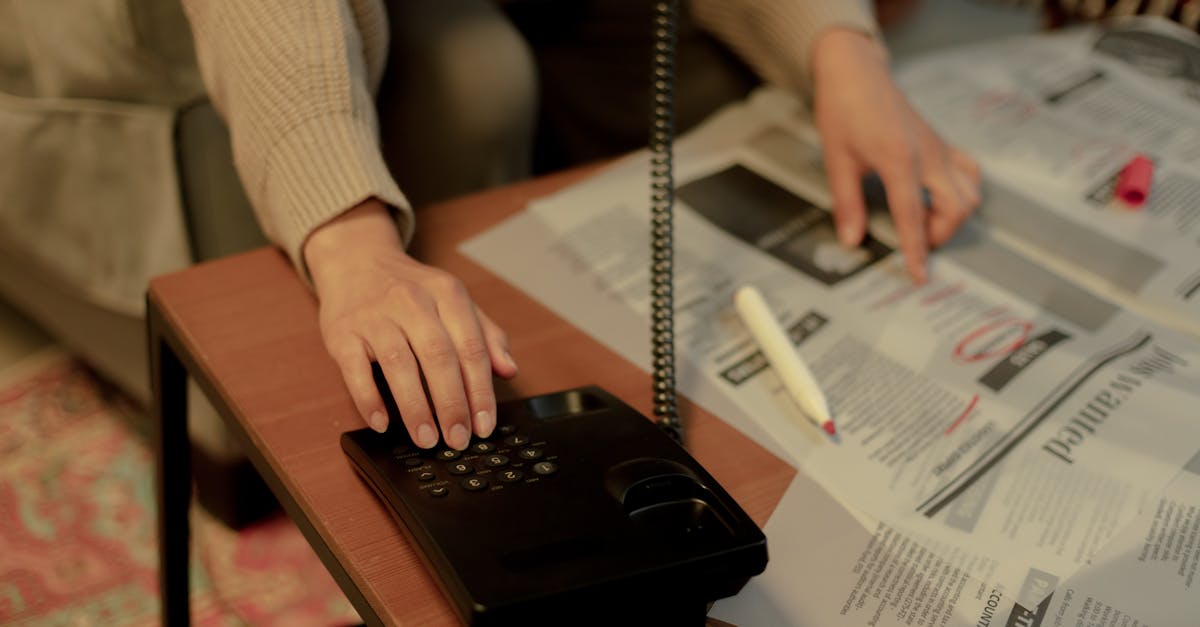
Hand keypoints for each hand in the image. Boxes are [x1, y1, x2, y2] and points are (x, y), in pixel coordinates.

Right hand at [304, 199, 518, 449]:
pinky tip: (382, 423)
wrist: (356, 262)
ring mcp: (374, 316)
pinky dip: (369, 400)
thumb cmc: (412, 290)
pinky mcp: (343, 333)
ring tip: (427, 438)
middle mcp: (412, 301)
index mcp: (446, 294)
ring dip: (415, 408)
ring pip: (399, 365)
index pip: (471, 347)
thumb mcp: (453, 301)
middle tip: (458, 438)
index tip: (484, 424)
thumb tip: (509, 370)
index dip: (480, 390)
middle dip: (452, 404)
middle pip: (438, 357)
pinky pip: (355, 370)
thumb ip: (485, 335)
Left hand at [811, 28, 980, 282]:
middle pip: (955, 207)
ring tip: (925, 223)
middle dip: (939, 235)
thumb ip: (846, 203)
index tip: (919, 276)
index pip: (912, 216)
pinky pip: (968, 172)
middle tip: (914, 243)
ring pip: (970, 192)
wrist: (856, 73)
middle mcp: (927, 154)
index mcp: (899, 160)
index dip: (916, 250)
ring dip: (953, 216)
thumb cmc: (844, 111)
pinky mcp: (941, 143)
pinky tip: (938, 198)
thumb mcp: (836, 161)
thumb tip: (852, 239)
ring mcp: (938, 148)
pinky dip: (962, 192)